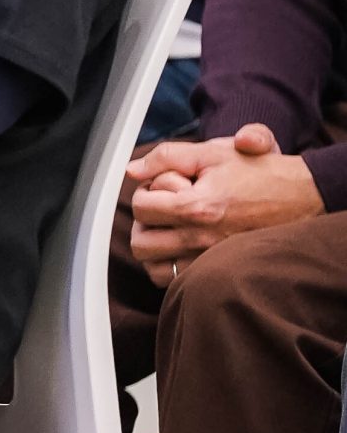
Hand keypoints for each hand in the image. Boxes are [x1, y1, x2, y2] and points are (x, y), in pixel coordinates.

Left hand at [129, 122, 321, 283]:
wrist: (300, 198)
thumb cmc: (259, 173)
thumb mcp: (214, 152)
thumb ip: (168, 156)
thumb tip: (132, 170)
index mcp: (197, 207)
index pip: (141, 207)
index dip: (146, 192)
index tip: (162, 187)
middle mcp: (201, 239)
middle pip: (140, 242)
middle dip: (144, 221)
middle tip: (162, 208)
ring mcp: (209, 260)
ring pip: (153, 267)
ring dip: (153, 245)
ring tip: (170, 227)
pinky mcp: (217, 272)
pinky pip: (175, 281)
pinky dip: (169, 265)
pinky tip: (180, 244)